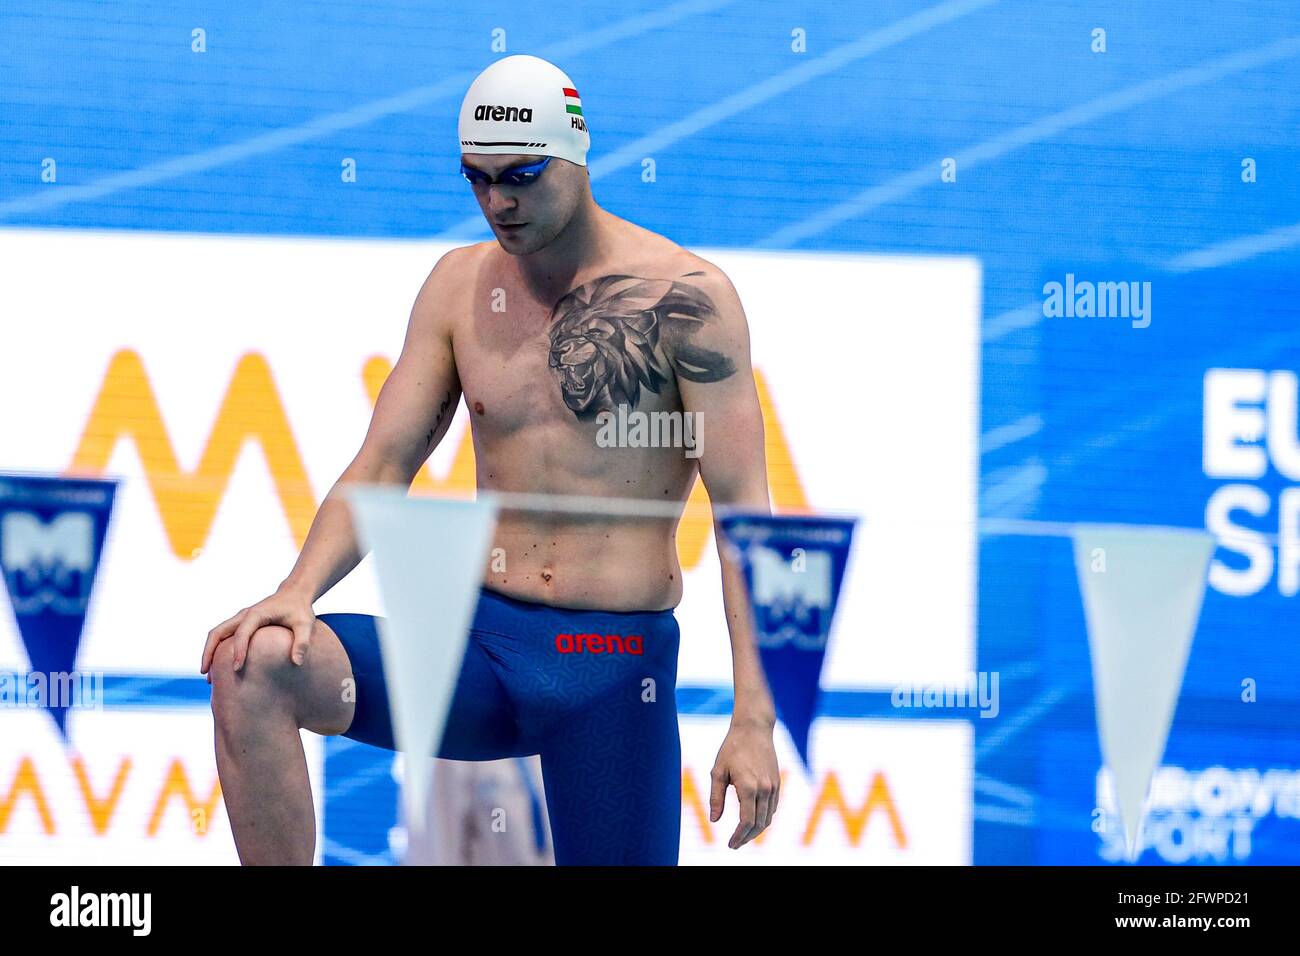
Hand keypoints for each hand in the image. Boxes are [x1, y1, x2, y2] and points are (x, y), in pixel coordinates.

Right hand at [200, 584, 315, 682]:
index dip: (238, 651)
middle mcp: (244, 615)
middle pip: (218, 632)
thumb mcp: (305, 624)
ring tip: (207, 675)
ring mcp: (240, 619)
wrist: (294, 594)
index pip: (242, 633)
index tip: (236, 669)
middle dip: (209, 652)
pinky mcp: (241, 624)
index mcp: (257, 614)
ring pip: (217, 634)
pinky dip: (216, 650)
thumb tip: (297, 662)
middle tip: (206, 673)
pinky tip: (218, 667)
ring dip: (209, 652)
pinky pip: (223, 636)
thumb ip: (302, 642)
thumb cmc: (300, 609)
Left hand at [709, 718, 779, 848]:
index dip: (738, 837)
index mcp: (748, 787)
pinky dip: (764, 818)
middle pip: (759, 824)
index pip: (746, 822)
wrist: (754, 729)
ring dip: (756, 831)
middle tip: (735, 844)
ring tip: (743, 836)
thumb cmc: (732, 748)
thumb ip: (716, 797)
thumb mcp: (718, 771)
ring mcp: (773, 786)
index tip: (730, 845)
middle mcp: (764, 789)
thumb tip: (714, 820)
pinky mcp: (777, 782)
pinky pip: (773, 807)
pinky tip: (754, 820)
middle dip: (747, 838)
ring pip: (768, 818)